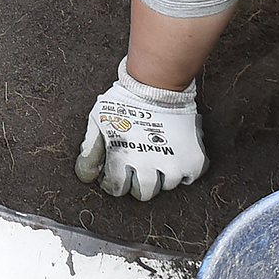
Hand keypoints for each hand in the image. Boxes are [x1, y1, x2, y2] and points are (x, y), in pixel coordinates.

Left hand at [76, 61, 204, 199]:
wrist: (158, 84)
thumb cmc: (126, 100)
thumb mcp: (99, 119)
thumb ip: (91, 147)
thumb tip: (85, 173)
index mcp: (123, 160)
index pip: (117, 188)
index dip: (115, 181)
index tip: (118, 173)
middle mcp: (148, 167)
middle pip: (143, 193)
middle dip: (138, 182)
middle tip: (140, 166)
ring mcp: (173, 165)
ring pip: (167, 186)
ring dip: (162, 174)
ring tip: (159, 156)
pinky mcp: (193, 160)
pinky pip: (190, 178)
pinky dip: (184, 170)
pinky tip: (176, 155)